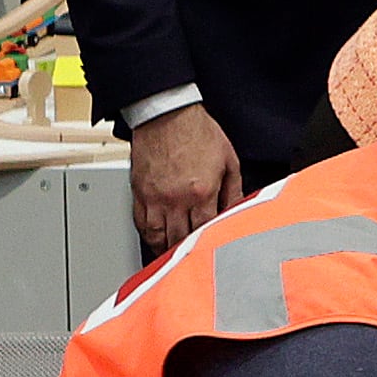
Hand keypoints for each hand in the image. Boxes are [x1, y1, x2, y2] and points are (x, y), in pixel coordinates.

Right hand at [130, 103, 243, 249]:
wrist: (166, 113)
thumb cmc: (198, 132)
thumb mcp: (229, 162)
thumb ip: (234, 191)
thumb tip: (238, 212)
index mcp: (201, 193)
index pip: (205, 232)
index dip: (209, 246)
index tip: (212, 253)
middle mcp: (176, 198)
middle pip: (179, 239)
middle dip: (186, 254)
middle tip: (192, 263)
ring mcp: (154, 196)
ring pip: (156, 235)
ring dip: (165, 250)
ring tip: (172, 258)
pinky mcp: (138, 190)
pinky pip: (140, 221)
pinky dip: (147, 235)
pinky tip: (155, 239)